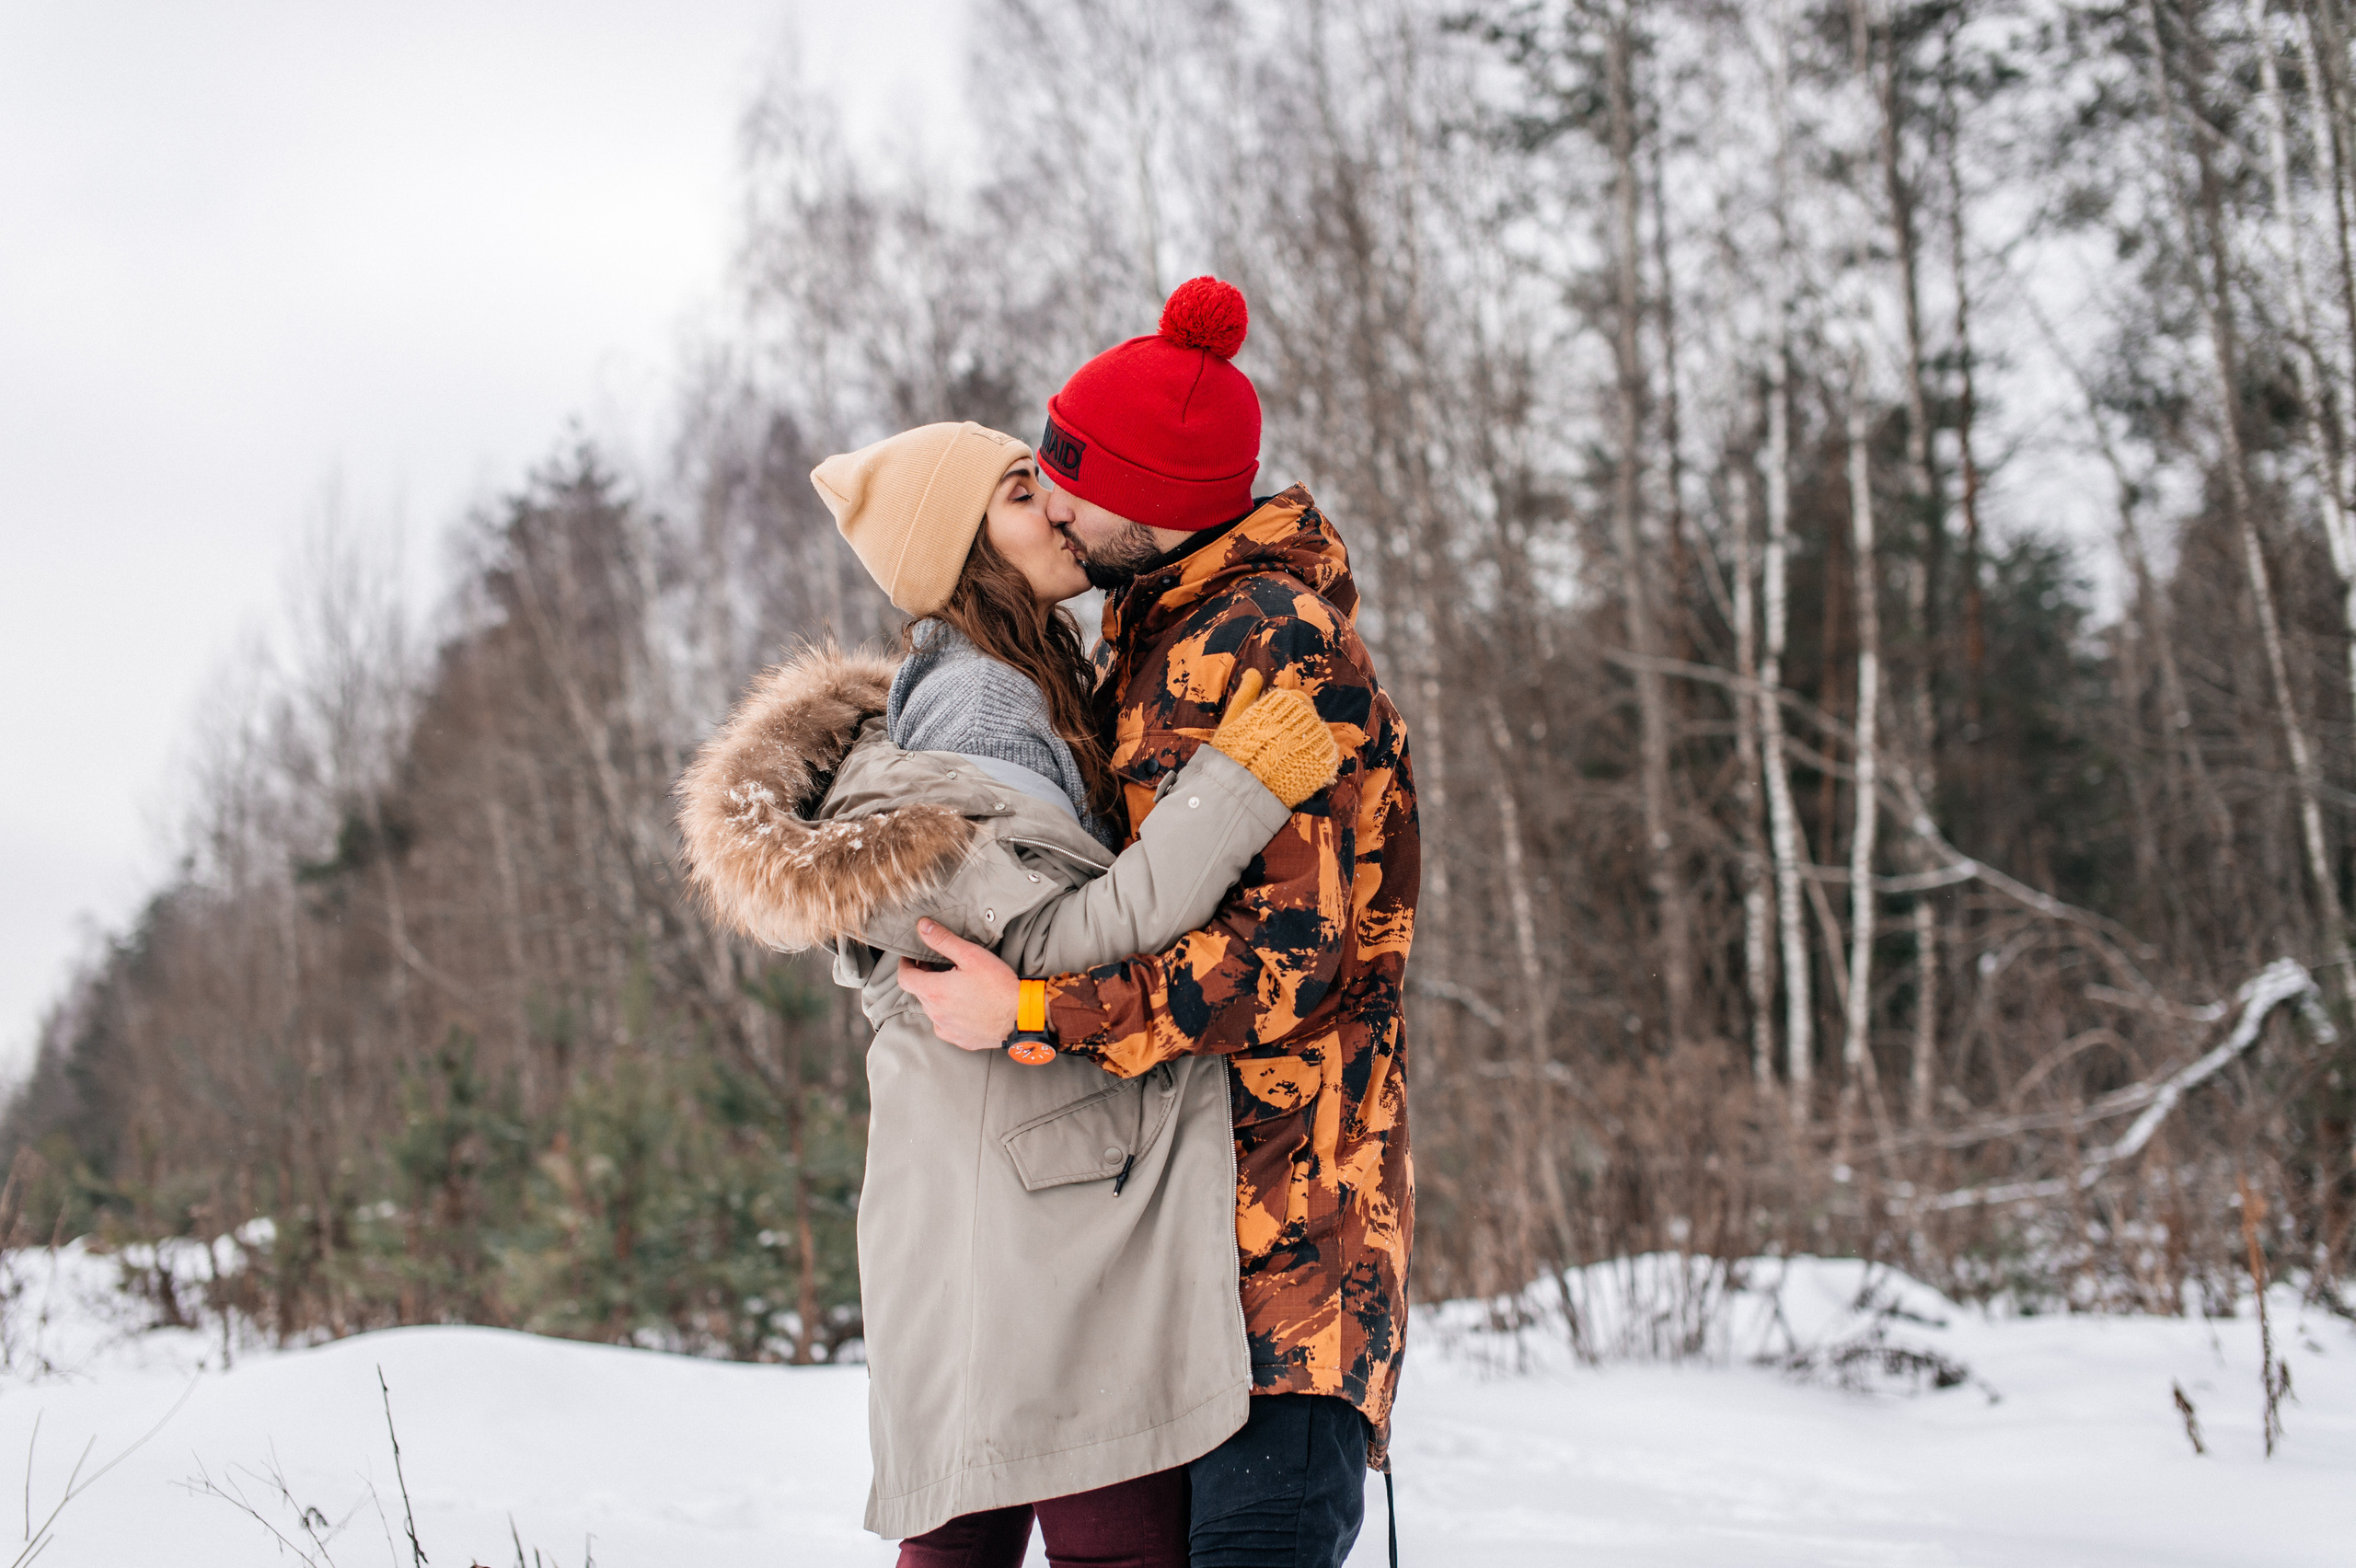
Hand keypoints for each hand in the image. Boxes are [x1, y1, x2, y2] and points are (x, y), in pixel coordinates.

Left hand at [896, 919, 1021, 1050]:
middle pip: (919, 992)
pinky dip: (948, 1013)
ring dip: (937, 995)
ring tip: (954, 983)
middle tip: (938, 964)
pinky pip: (945, 1025)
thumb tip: (922, 926)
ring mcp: (947, 1029)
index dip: (905, 965)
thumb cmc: (998, 985)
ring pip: (932, 1009)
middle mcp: (936, 1013)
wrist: (1021, 1017)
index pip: (905, 978)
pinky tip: (962, 1005)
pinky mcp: (960, 1039)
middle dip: (924, 976)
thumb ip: (943, 940)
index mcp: (934, 991)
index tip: (911, 957)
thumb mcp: (971, 955)